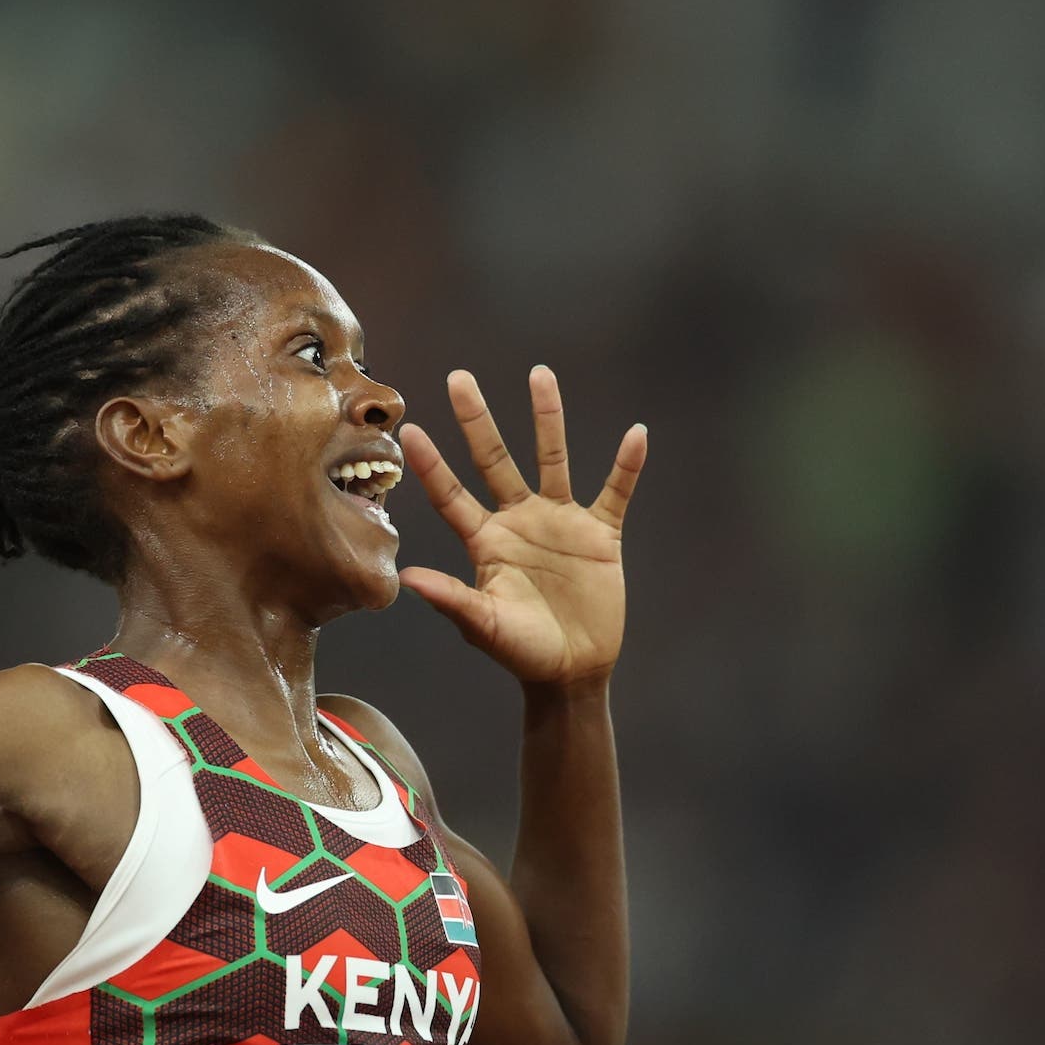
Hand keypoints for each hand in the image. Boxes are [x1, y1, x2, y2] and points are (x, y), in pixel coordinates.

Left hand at [398, 366, 647, 685]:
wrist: (572, 670)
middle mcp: (518, 521)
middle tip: (459, 377)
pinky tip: (637, 435)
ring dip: (546, 418)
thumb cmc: (522, 652)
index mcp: (485, 541)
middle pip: (494, 460)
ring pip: (552, 459)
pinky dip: (627, 466)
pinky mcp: (599, 534)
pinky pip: (615, 492)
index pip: (451, 495)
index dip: (431, 465)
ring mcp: (559, 523)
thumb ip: (452, 599)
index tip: (409, 430)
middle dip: (476, 420)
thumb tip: (408, 578)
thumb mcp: (484, 626)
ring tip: (540, 374)